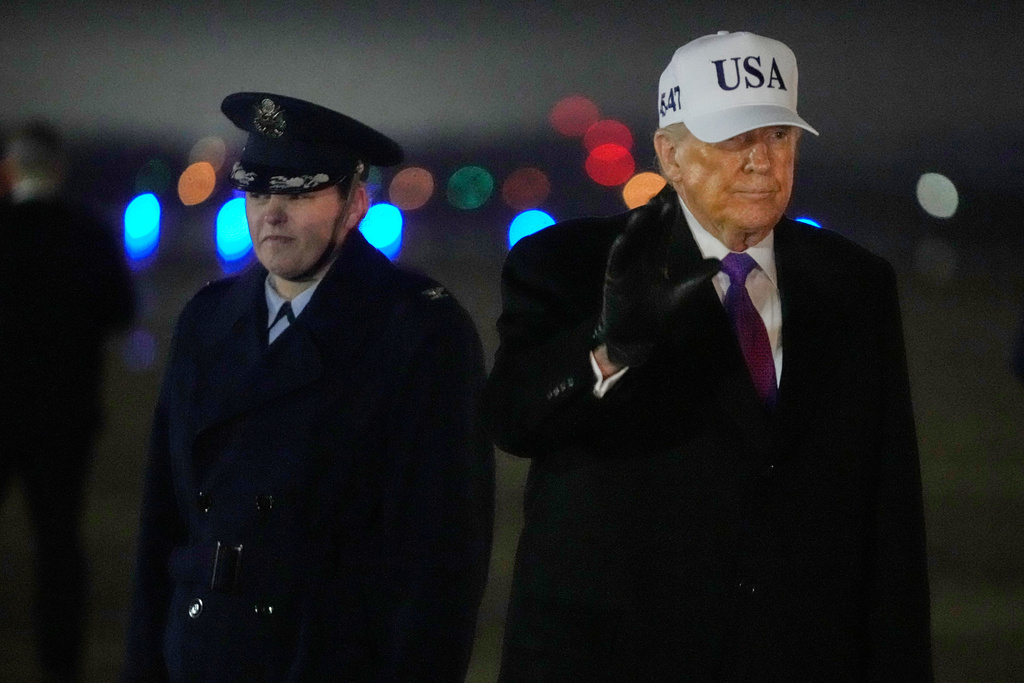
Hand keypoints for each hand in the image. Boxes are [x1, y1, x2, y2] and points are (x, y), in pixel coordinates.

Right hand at [594, 199, 719, 366]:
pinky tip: (624, 239)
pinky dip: (619, 251)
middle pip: (645, 236)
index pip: (660, 238)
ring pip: (630, 245)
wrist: (635, 337)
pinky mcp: (614, 279)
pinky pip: (616, 262)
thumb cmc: (656, 316)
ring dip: (635, 230)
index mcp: (654, 263)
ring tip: (642, 213)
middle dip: (650, 219)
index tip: (671, 204)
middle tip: (657, 199)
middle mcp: (639, 262)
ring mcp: (625, 269)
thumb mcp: (680, 295)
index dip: (664, 222)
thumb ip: (696, 278)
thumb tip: (718, 263)